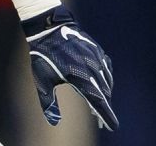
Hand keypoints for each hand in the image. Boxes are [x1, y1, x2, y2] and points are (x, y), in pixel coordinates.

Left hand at [22, 4, 117, 130]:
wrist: (49, 27)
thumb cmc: (43, 55)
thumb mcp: (42, 81)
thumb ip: (48, 104)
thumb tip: (53, 122)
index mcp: (80, 78)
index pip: (98, 102)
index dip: (106, 116)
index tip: (112, 126)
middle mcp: (92, 69)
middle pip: (104, 94)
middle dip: (104, 108)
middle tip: (101, 121)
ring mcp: (97, 58)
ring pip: (107, 81)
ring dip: (105, 94)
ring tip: (100, 105)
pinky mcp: (97, 51)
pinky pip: (107, 68)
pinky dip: (107, 79)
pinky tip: (103, 83)